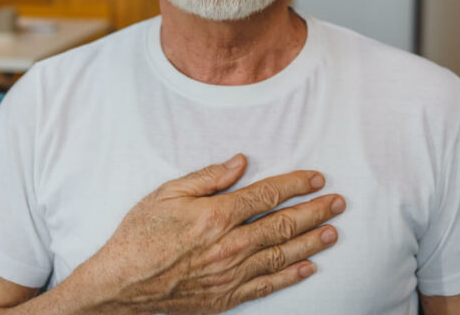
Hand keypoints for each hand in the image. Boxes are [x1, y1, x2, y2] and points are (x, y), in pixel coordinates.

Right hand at [74, 154, 344, 314]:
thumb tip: (240, 162)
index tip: (316, 177)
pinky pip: (267, 285)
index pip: (267, 195)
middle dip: (315, 211)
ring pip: (282, 255)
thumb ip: (208, 178)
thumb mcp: (167, 194)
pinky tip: (308, 268)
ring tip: (333, 231)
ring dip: (311, 242)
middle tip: (338, 202)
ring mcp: (231, 274)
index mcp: (217, 216)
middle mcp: (230, 246)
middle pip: (283, 225)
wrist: (121, 286)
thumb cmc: (139, 236)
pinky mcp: (226, 296)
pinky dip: (291, 276)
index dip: (295, 184)